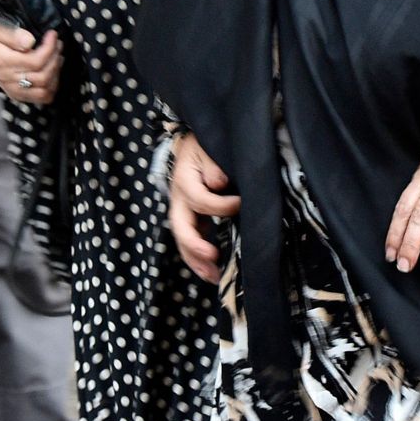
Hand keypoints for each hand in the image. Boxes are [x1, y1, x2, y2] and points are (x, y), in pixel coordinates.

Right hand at [0, 20, 59, 105]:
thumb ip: (12, 35)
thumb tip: (30, 42)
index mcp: (3, 62)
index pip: (36, 61)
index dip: (49, 48)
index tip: (52, 34)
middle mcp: (8, 79)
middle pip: (43, 76)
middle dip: (55, 58)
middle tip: (57, 43)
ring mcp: (13, 89)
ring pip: (45, 89)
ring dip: (55, 72)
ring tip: (56, 56)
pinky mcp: (17, 94)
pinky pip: (41, 98)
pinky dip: (51, 86)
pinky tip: (52, 71)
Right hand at [168, 133, 238, 283]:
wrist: (196, 143)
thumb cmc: (206, 144)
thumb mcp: (208, 147)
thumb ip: (212, 164)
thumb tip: (217, 182)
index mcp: (184, 180)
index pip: (200, 199)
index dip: (221, 205)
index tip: (241, 203)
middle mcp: (179, 199)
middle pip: (180, 228)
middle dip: (195, 246)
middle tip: (213, 258)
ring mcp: (183, 211)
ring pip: (183, 240)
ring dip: (197, 261)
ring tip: (215, 277)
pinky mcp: (192, 218)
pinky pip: (192, 240)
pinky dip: (200, 258)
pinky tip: (214, 272)